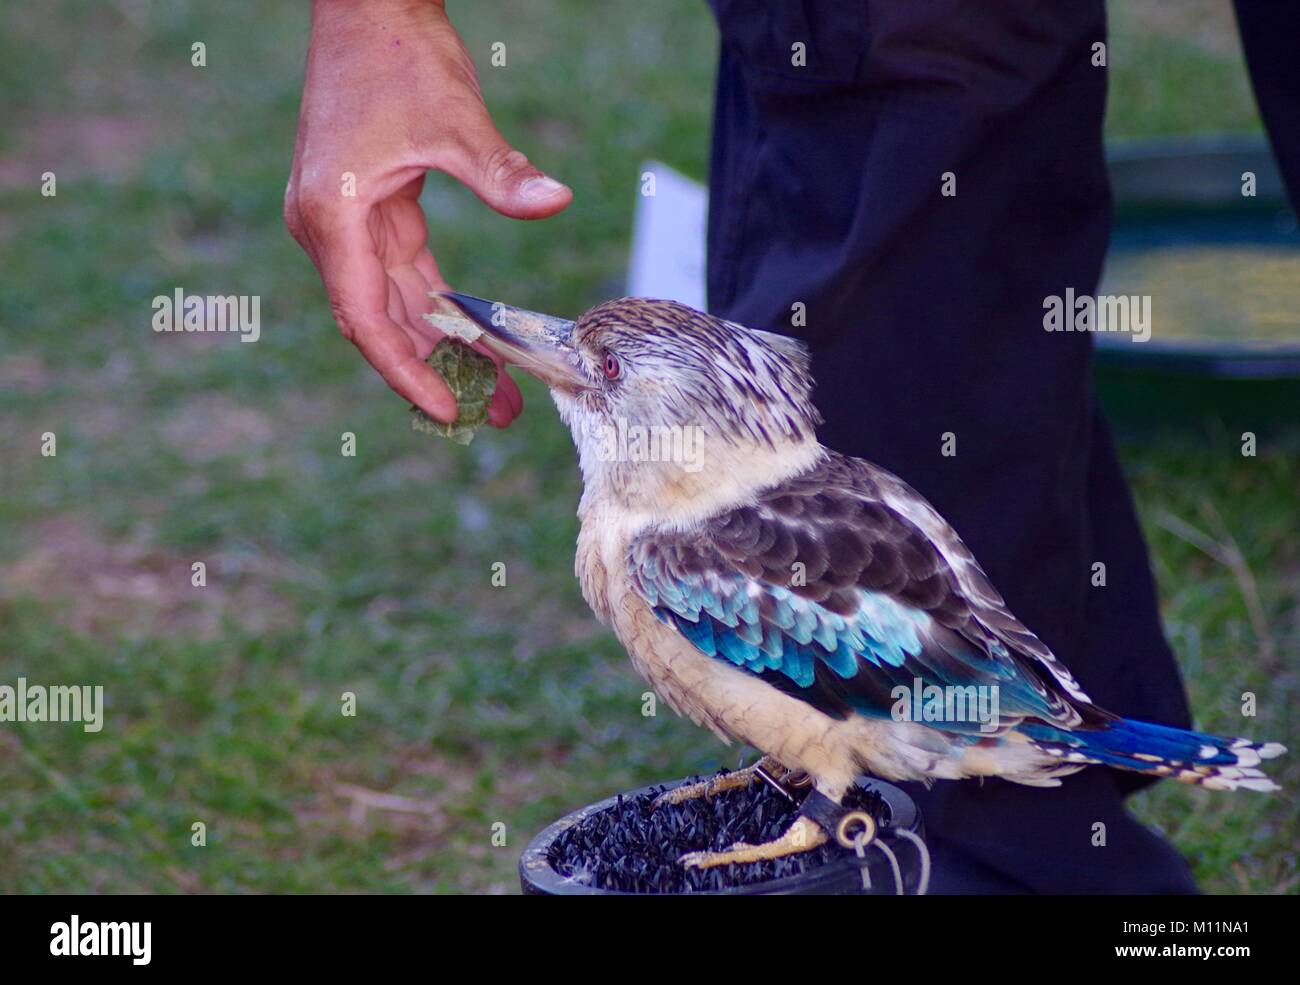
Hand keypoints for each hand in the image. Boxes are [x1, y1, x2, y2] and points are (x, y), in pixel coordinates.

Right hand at [284, 0, 571, 424]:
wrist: (367, 3)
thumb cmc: (400, 55)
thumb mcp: (456, 121)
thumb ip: (502, 172)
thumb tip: (556, 200)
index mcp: (334, 215)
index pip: (366, 319)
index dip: (408, 372)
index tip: (448, 410)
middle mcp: (326, 228)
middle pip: (379, 323)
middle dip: (435, 370)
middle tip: (491, 413)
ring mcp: (342, 221)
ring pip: (390, 305)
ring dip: (437, 345)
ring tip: (492, 389)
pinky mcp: (364, 210)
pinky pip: (398, 275)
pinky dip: (433, 307)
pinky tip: (472, 337)